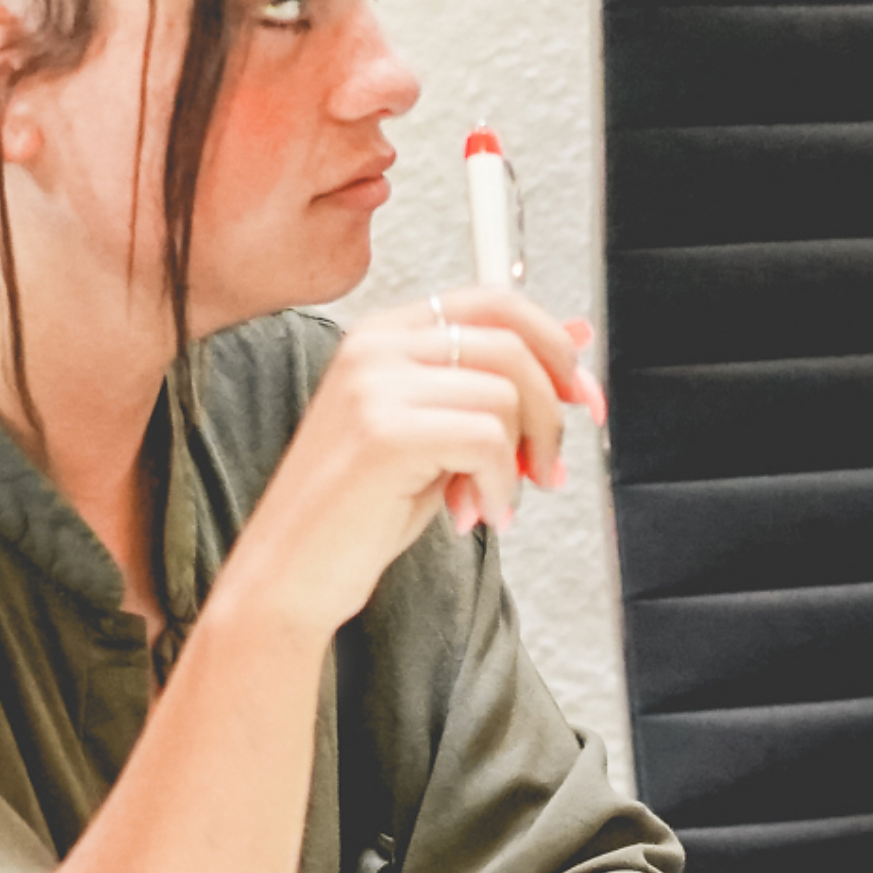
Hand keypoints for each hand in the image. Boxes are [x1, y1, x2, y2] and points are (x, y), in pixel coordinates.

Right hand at [225, 288, 598, 613]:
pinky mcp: (387, 431)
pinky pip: (488, 439)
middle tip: (548, 465)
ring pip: (506, 392)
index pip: (494, 301)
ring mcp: (376, 384)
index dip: (553, 344)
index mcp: (385, 335)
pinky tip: (477, 513)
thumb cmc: (360, 510)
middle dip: (552, 408)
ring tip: (494, 499)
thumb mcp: (441, 435)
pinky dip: (500, 485)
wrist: (292, 572)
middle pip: (511, 340)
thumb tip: (579, 337)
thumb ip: (494, 385)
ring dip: (523, 457)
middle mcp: (377, 346)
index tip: (581, 397)